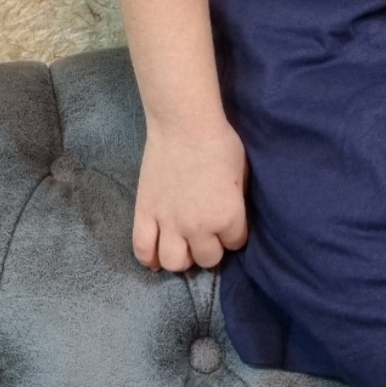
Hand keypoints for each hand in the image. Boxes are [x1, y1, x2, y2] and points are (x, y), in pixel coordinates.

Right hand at [132, 116, 249, 273]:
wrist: (183, 124)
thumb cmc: (218, 142)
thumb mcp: (243, 172)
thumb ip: (238, 200)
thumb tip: (235, 214)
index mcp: (227, 216)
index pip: (235, 244)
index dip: (234, 233)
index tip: (230, 223)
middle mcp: (199, 228)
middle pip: (207, 260)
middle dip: (210, 247)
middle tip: (207, 233)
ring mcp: (169, 223)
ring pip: (175, 263)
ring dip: (182, 257)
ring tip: (183, 244)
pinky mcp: (145, 214)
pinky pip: (142, 250)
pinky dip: (149, 258)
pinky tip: (156, 255)